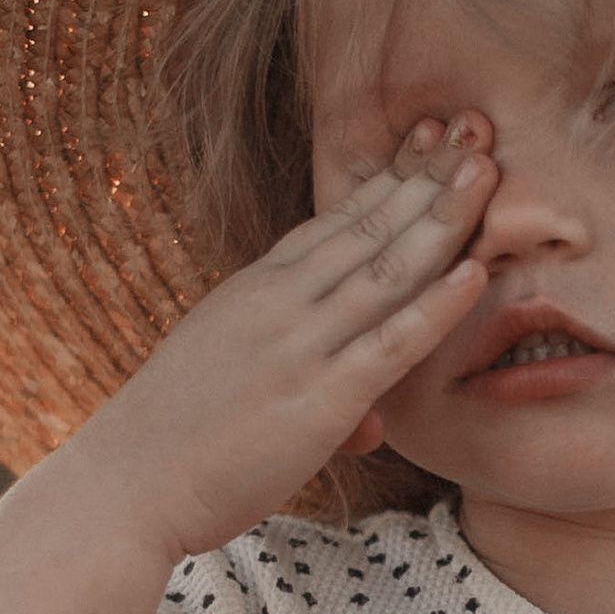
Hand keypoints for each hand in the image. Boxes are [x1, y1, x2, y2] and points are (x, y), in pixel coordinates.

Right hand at [68, 118, 500, 557]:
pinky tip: (476, 274)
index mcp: (258, 288)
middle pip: (368, 226)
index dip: (391, 177)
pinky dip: (437, 308)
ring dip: (442, 220)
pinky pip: (390, 345)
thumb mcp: (232, 375)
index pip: (337, 219)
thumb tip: (362, 413)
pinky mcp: (319, 399)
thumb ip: (297, 370)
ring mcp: (301, 346)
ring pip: (386, 270)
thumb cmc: (173, 437)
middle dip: (426, 177)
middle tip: (476, 130)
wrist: (128, 482)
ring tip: (486, 172)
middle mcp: (281, 302)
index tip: (431, 139)